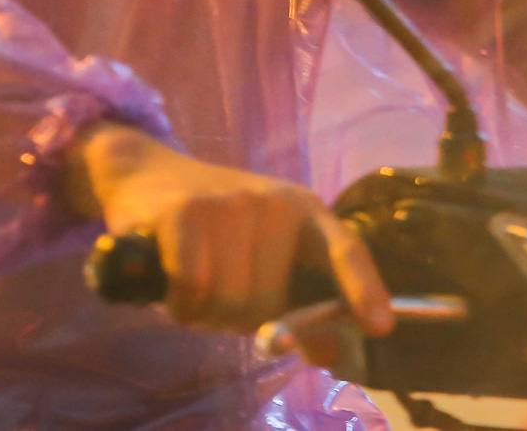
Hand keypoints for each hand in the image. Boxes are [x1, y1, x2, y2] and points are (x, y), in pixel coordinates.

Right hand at [66, 122, 392, 345]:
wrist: (147, 173)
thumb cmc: (212, 228)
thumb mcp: (259, 255)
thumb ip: (292, 301)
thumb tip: (326, 354)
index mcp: (305, 211)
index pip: (346, 249)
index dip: (364, 289)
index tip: (379, 326)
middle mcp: (274, 204)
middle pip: (266, 302)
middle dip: (234, 314)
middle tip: (214, 286)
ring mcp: (230, 205)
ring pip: (226, 300)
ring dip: (201, 308)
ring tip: (190, 276)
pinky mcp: (185, 212)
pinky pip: (192, 289)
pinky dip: (177, 301)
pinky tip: (169, 279)